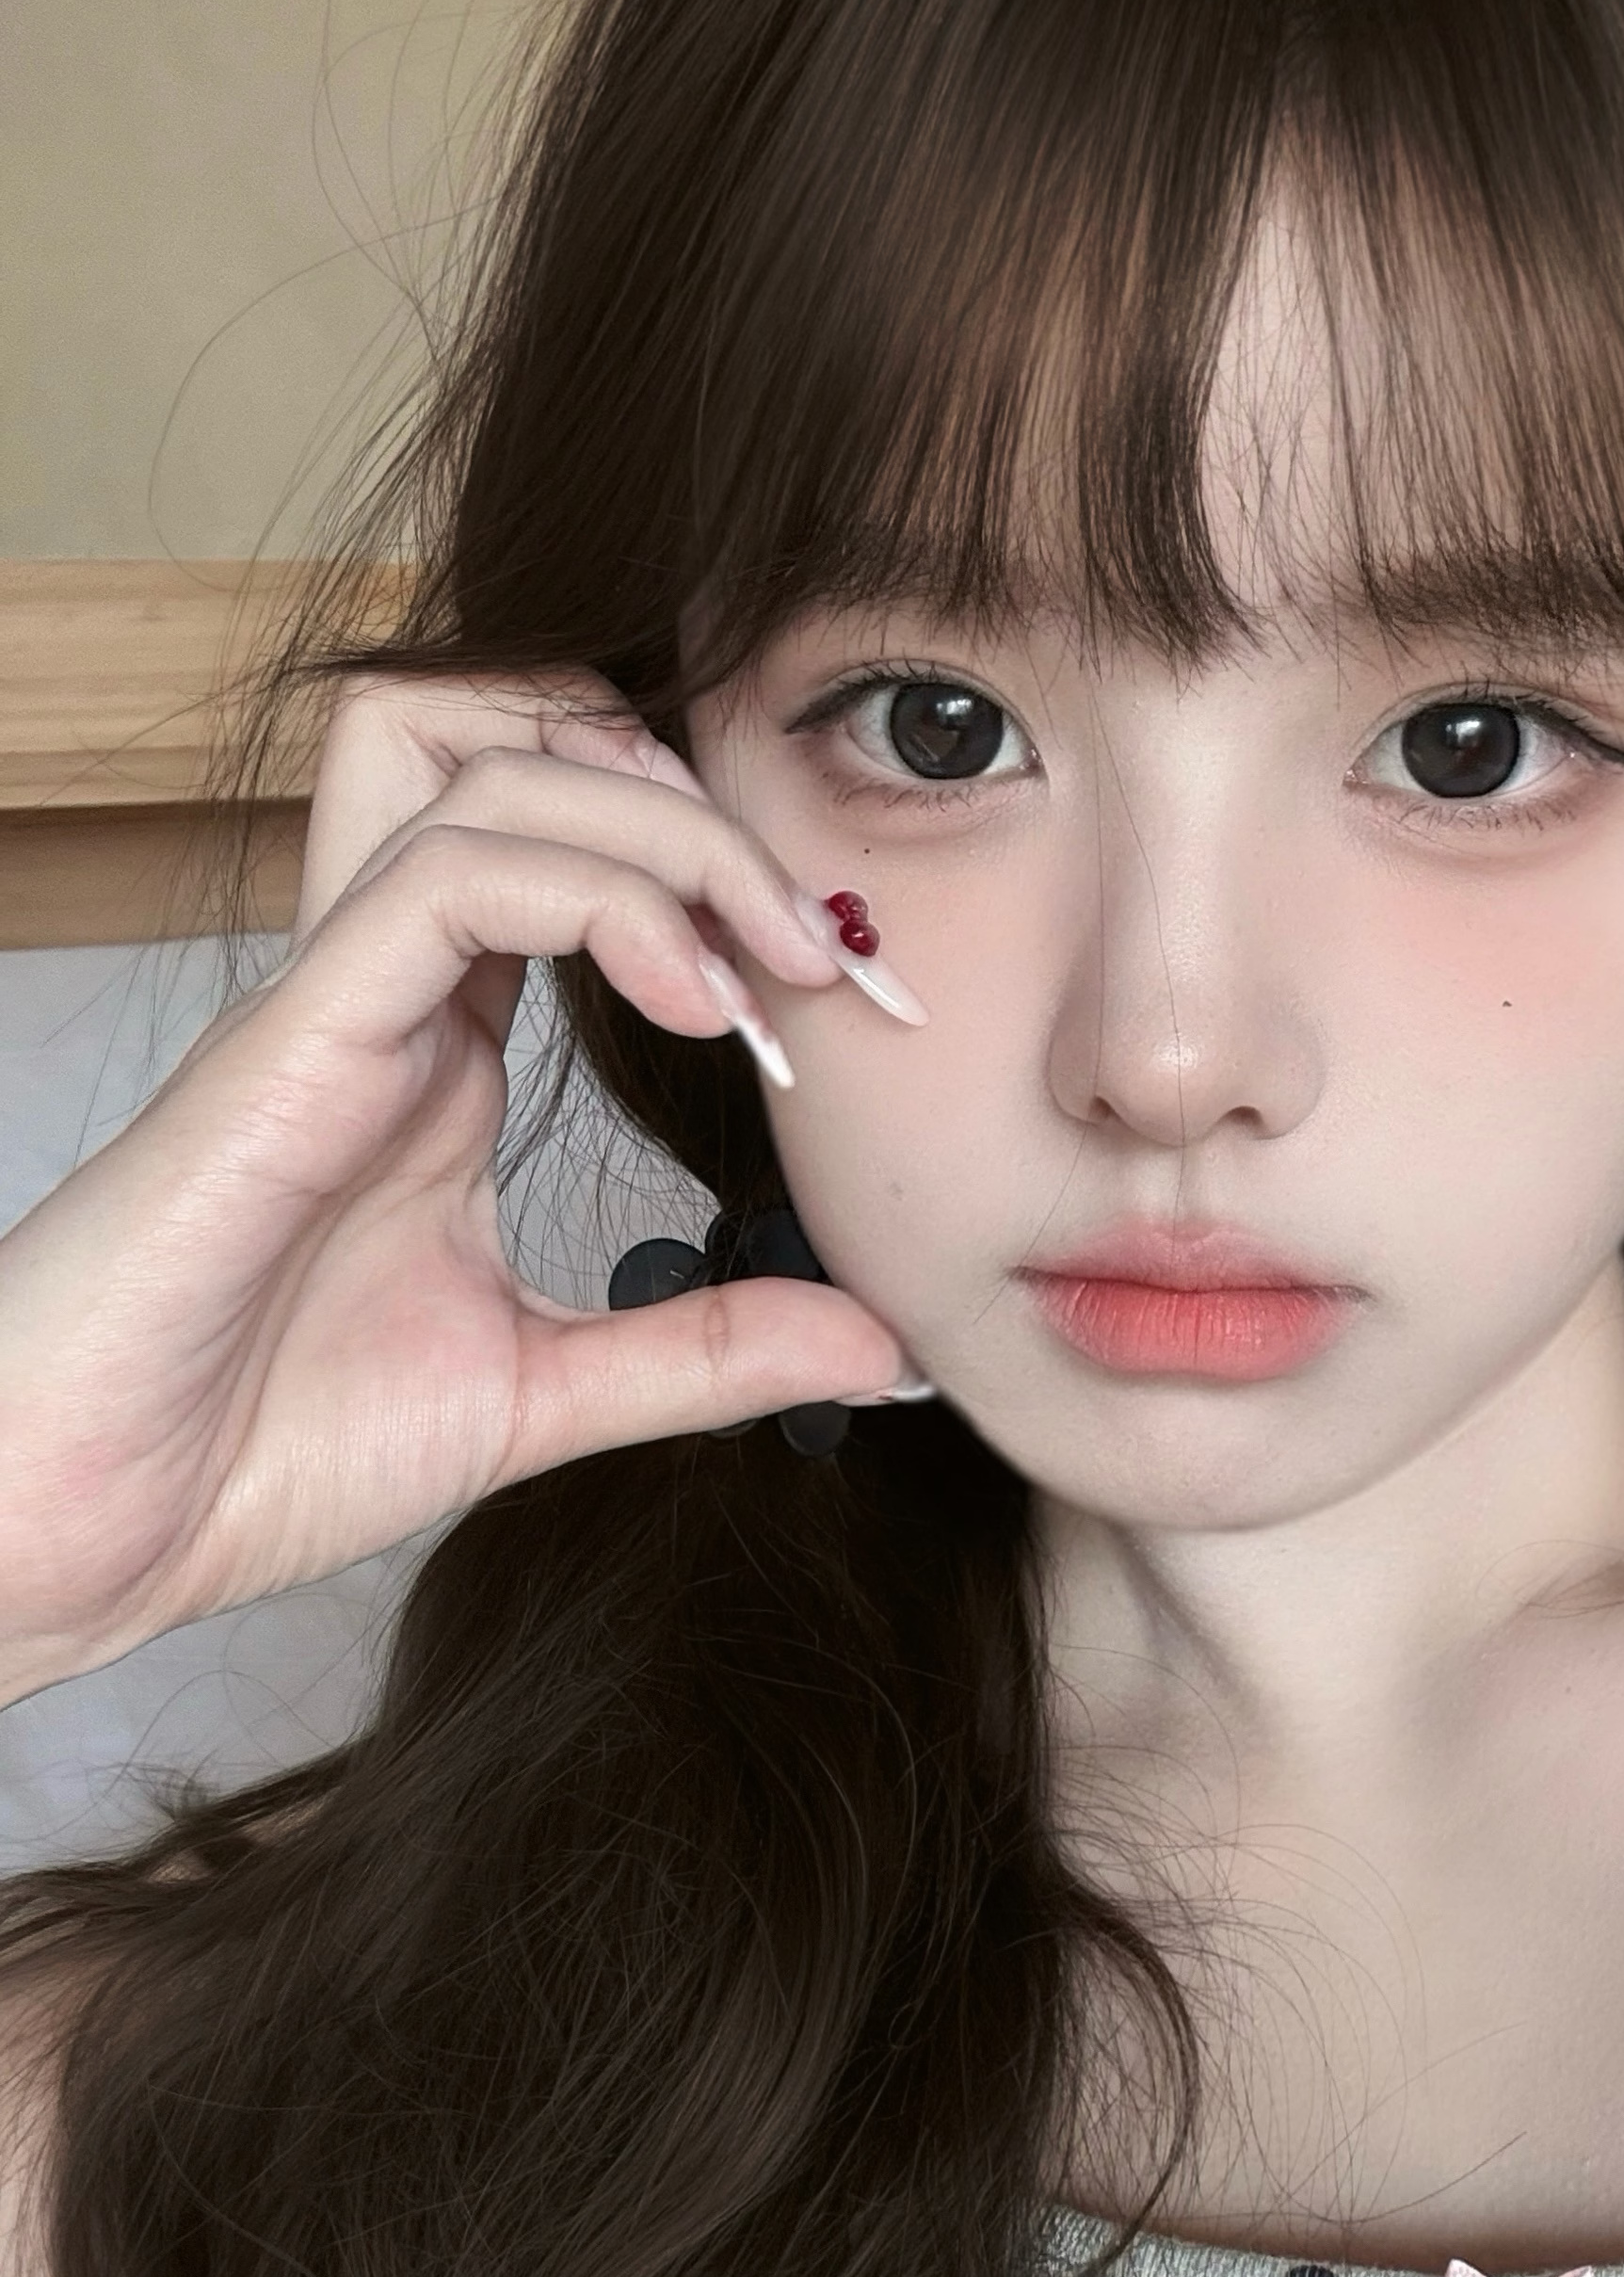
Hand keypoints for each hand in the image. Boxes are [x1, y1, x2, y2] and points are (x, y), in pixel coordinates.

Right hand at [0, 669, 909, 1706]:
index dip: (734, 878)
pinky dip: (596, 896)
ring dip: (667, 826)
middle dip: (714, 807)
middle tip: (829, 953)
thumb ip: (706, 1351)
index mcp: (442, 1037)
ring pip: (487, 758)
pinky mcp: (289, 1039)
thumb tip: (882, 1343)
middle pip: (536, 742)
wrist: (88, 1533)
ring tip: (771, 962)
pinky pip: (440, 872)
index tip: (857, 1002)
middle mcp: (388, 983)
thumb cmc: (260, 1447)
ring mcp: (333, 995)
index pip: (581, 840)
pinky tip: (689, 999)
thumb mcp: (545, 1392)